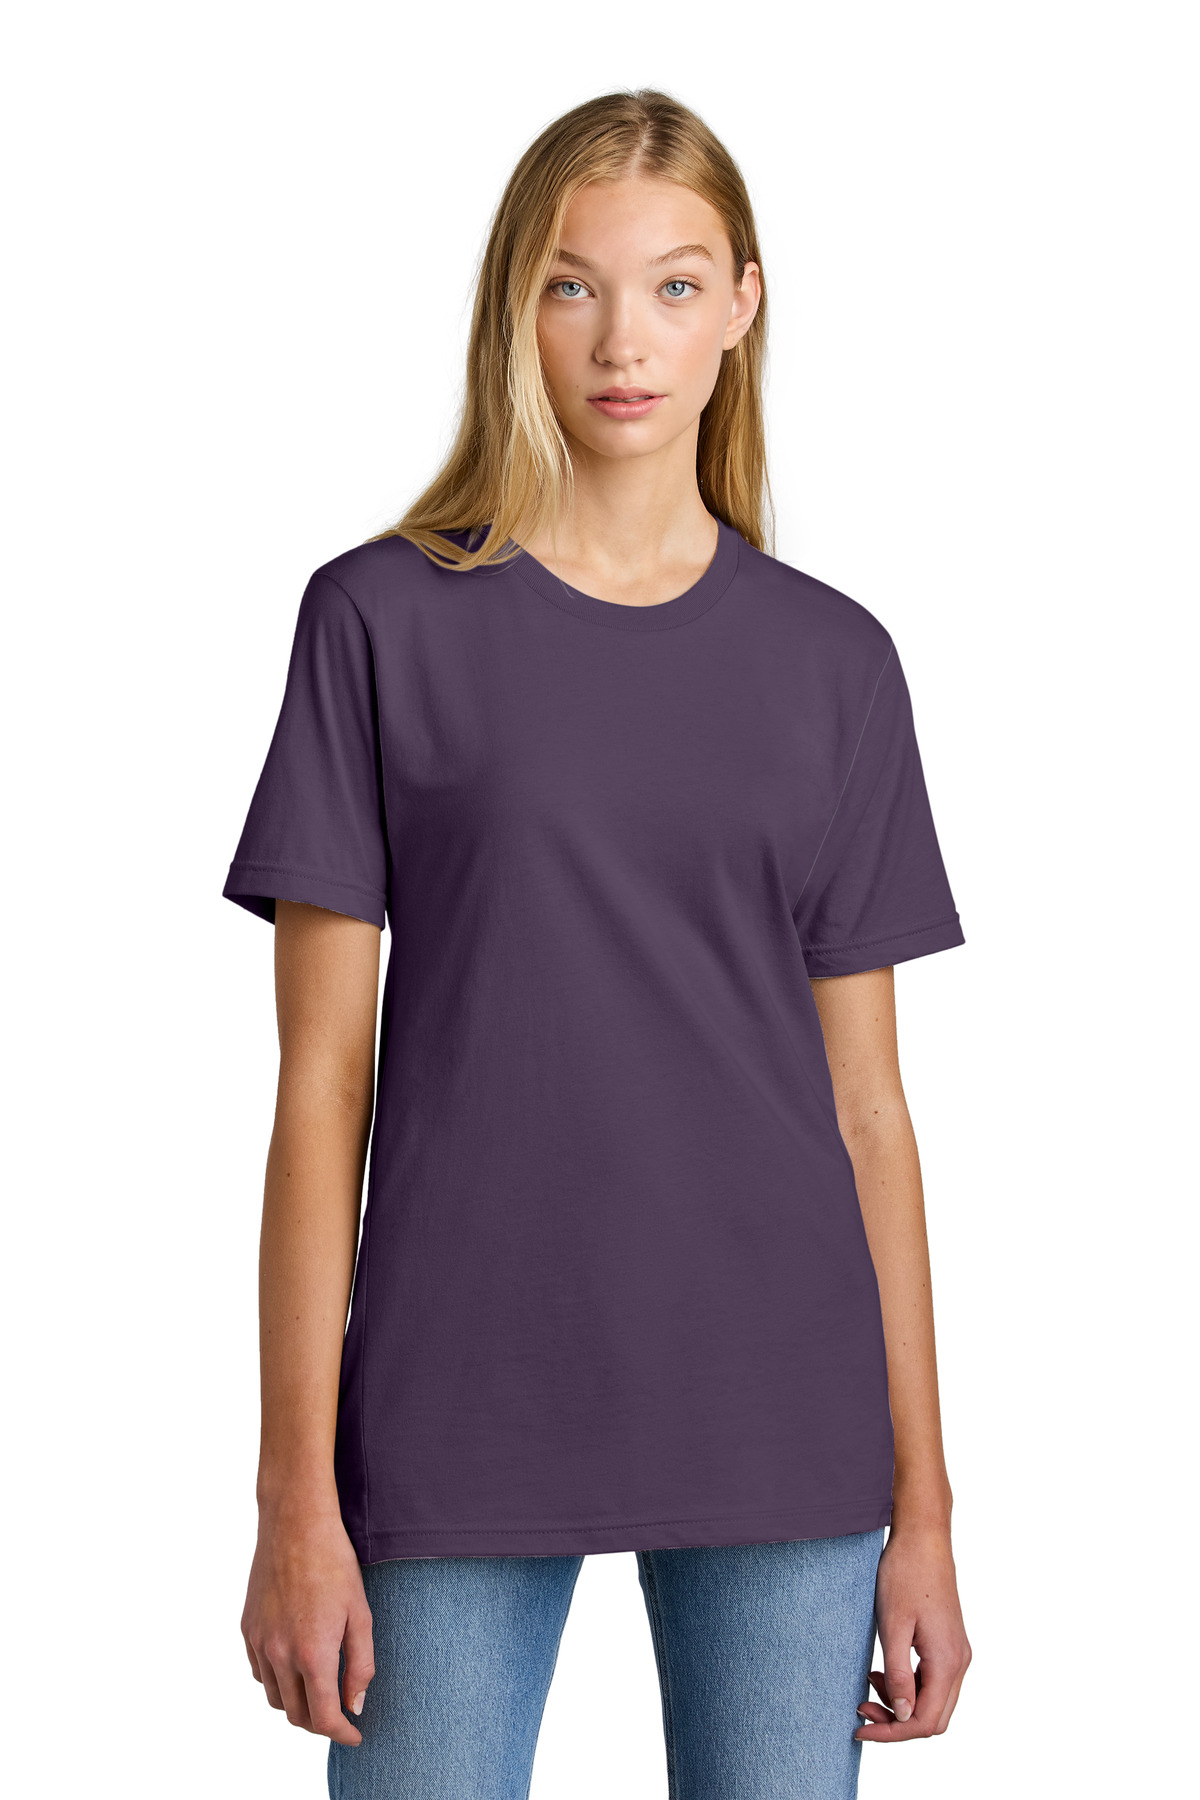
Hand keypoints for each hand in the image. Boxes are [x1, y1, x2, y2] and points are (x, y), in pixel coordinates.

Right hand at [241, 1505, 374, 1746]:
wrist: (295, 1524)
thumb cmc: (334, 1564)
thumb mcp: (360, 1614)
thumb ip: (361, 1665)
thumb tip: (355, 1705)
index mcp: (313, 1654)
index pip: (324, 1717)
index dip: (342, 1734)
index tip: (355, 1735)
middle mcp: (280, 1655)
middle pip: (296, 1714)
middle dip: (320, 1723)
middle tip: (340, 1714)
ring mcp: (259, 1643)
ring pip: (275, 1698)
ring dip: (297, 1705)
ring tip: (318, 1693)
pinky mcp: (247, 1629)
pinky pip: (260, 1672)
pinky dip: (277, 1681)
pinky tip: (294, 1666)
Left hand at [854, 1521, 970, 1742]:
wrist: (923, 1537)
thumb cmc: (905, 1574)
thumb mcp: (894, 1625)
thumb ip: (899, 1674)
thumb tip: (903, 1715)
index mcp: (948, 1662)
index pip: (924, 1721)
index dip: (892, 1733)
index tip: (860, 1728)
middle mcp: (960, 1662)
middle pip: (933, 1718)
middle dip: (897, 1723)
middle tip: (862, 1709)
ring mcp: (957, 1652)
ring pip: (934, 1701)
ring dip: (902, 1704)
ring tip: (869, 1684)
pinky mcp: (950, 1642)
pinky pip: (933, 1680)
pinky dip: (909, 1685)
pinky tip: (883, 1670)